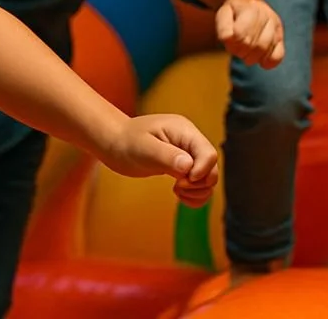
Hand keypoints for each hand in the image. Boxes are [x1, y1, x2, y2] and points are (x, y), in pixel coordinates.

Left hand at [98, 113, 218, 206]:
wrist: (115, 143)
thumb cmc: (126, 141)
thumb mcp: (144, 148)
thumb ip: (167, 156)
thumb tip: (188, 166)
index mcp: (184, 131)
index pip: (208, 153)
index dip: (201, 171)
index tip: (182, 181)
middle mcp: (190, 141)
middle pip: (212, 168)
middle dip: (199, 184)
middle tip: (177, 186)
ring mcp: (188, 154)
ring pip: (209, 179)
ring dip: (198, 191)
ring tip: (178, 191)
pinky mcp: (183, 167)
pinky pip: (200, 185)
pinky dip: (195, 195)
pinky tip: (180, 196)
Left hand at [216, 0, 284, 68]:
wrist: (248, 5)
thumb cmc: (233, 13)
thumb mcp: (223, 15)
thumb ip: (224, 28)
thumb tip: (229, 40)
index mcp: (250, 8)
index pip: (240, 34)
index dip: (232, 44)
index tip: (228, 43)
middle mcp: (266, 14)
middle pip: (252, 43)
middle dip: (241, 52)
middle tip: (236, 51)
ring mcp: (275, 26)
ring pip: (265, 49)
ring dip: (252, 57)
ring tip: (245, 55)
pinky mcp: (280, 37)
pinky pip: (278, 54)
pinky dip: (269, 62)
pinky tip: (261, 62)